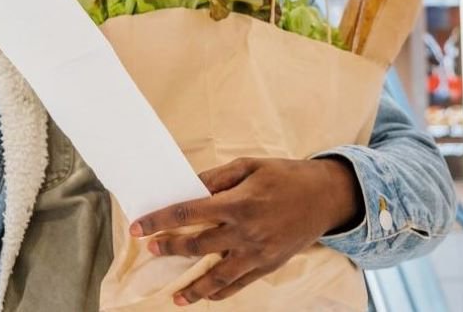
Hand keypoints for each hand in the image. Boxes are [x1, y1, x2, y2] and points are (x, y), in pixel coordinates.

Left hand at [130, 157, 362, 305]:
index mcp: (238, 202)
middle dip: (169, 249)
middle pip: (198, 245)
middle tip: (150, 250)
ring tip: (175, 297)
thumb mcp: (249, 166)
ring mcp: (258, 252)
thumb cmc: (284, 176)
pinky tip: (206, 297)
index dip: (159, 221)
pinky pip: (240, 284)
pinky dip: (221, 292)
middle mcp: (246, 231)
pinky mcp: (269, 265)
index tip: (137, 228)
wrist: (325, 196)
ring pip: (218, 276)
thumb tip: (189, 188)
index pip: (188, 213)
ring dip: (194, 288)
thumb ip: (216, 178)